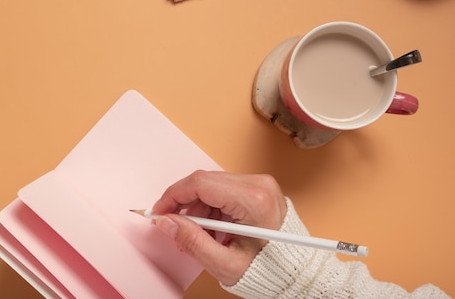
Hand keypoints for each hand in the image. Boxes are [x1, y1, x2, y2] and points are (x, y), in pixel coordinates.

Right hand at [151, 170, 286, 285]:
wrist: (295, 272)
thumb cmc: (267, 270)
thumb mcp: (225, 264)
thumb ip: (192, 242)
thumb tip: (166, 222)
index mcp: (253, 200)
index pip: (201, 183)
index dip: (173, 196)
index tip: (159, 211)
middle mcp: (259, 184)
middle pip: (205, 182)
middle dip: (185, 205)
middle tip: (175, 227)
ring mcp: (261, 184)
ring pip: (213, 186)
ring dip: (198, 209)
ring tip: (199, 236)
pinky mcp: (259, 188)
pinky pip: (224, 190)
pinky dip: (212, 208)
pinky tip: (213, 230)